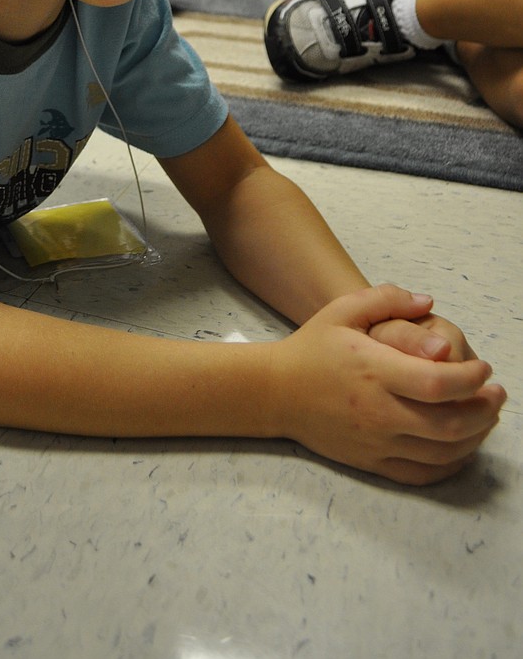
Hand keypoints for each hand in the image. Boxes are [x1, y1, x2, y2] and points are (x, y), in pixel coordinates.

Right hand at [271, 284, 505, 484]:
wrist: (276, 392)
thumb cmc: (312, 348)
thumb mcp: (342, 309)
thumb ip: (387, 298)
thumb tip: (428, 302)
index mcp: (375, 370)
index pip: (440, 382)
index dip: (472, 379)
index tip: (484, 369)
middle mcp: (379, 411)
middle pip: (450, 423)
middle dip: (485, 409)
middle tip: (497, 393)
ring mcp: (376, 441)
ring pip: (443, 452)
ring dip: (477, 436)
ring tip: (487, 417)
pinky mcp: (372, 462)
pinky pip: (423, 473)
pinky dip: (452, 464)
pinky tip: (462, 446)